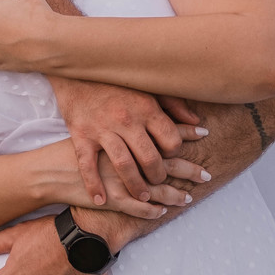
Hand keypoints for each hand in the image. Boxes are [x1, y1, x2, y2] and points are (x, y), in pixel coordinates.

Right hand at [53, 77, 209, 204]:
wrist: (77, 75)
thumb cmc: (117, 84)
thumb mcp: (149, 90)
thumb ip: (174, 106)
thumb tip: (198, 123)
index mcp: (146, 108)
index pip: (171, 140)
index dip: (175, 153)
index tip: (171, 157)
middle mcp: (127, 120)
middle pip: (150, 157)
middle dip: (158, 175)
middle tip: (158, 182)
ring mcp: (103, 129)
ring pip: (124, 165)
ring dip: (135, 185)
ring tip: (141, 195)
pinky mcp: (82, 136)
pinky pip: (88, 165)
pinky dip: (93, 185)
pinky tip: (100, 199)